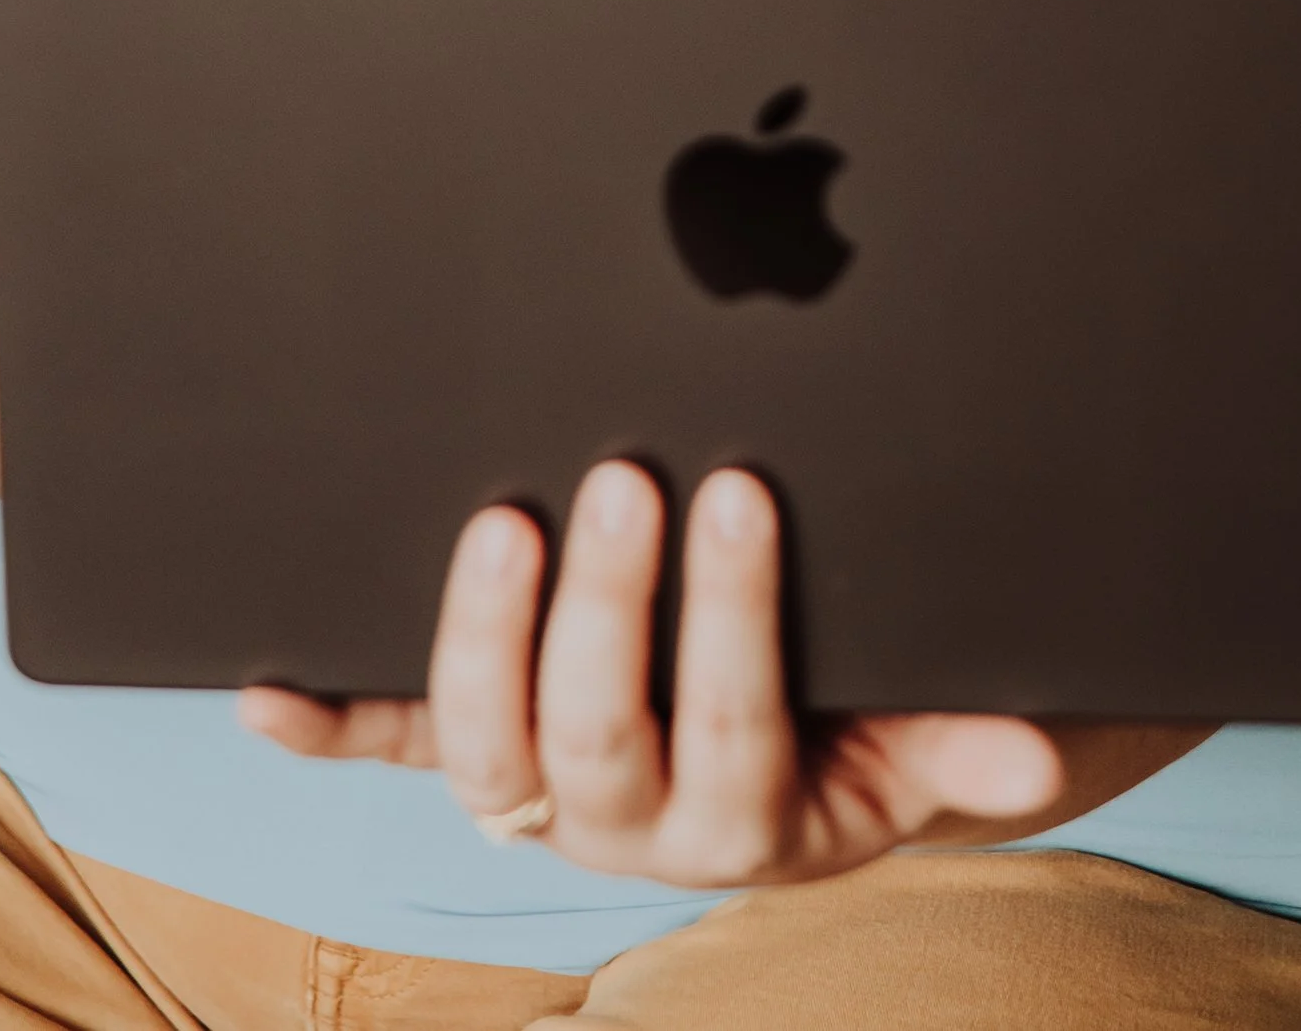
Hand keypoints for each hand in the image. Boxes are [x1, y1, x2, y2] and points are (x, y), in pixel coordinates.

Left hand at [239, 459, 1193, 888]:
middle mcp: (628, 825)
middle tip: (622, 476)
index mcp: (747, 821)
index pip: (734, 722)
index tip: (741, 490)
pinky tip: (265, 688)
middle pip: (596, 734)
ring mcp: (540, 793)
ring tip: (504, 518)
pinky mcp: (474, 758)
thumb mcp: (917, 735)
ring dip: (481, 639)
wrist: (795, 772)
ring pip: (485, 752)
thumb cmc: (863, 718)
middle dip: (603, 609)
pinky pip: (389, 749)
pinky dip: (325, 724)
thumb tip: (1035, 752)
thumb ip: (961, 737)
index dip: (729, 618)